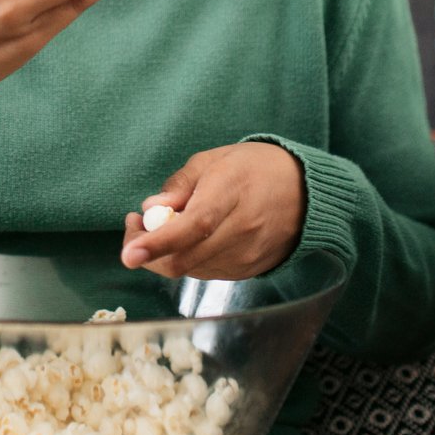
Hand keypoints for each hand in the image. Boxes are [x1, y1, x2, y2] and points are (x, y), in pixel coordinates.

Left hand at [119, 142, 305, 279]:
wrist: (306, 193)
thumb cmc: (254, 169)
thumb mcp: (213, 161)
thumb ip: (179, 185)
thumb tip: (150, 210)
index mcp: (231, 194)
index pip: (192, 227)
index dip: (157, 242)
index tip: (128, 253)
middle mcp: (241, 231)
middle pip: (183, 260)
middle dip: (146, 252)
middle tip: (134, 227)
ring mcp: (246, 256)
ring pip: (190, 271)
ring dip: (164, 256)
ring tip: (161, 226)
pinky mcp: (248, 271)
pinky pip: (205, 272)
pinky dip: (186, 259)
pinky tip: (187, 238)